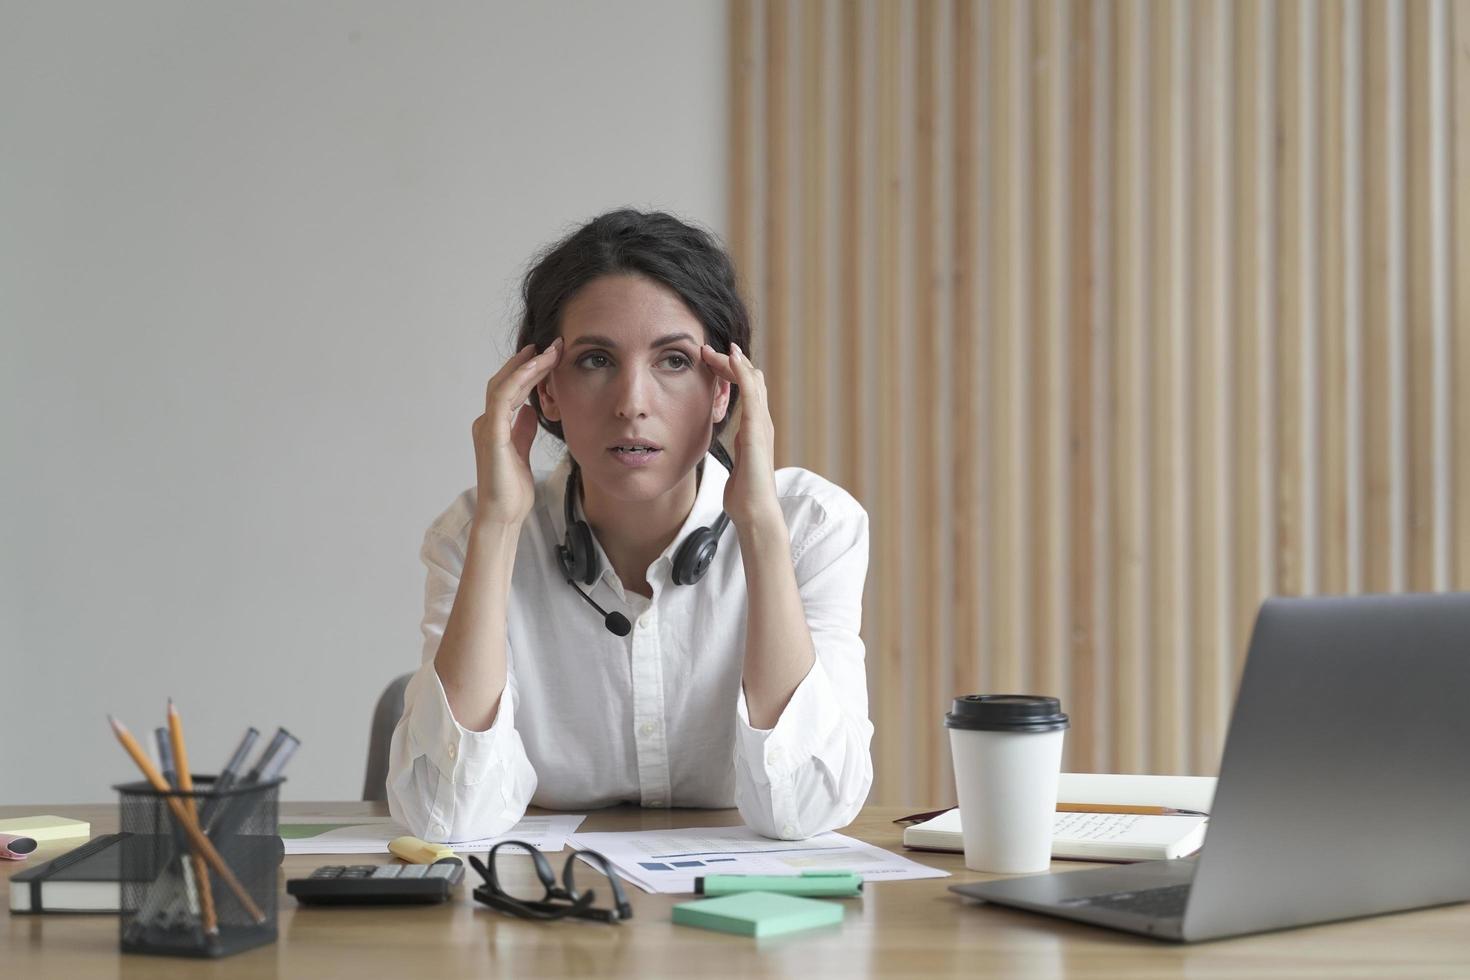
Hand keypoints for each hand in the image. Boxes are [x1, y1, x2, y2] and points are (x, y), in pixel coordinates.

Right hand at [471, 339, 562, 526]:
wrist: (503, 515)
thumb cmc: (512, 490)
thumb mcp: (522, 452)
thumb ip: (523, 430)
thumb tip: (530, 409)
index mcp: (494, 426)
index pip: (510, 389)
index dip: (529, 371)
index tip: (551, 356)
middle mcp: (487, 422)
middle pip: (505, 380)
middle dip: (529, 361)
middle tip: (554, 345)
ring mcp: (487, 427)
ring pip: (503, 384)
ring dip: (527, 365)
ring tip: (549, 351)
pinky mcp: (492, 435)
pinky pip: (503, 399)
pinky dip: (519, 380)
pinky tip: (536, 369)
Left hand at [699, 342, 782, 527]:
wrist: (756, 511)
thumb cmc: (745, 493)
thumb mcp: (737, 462)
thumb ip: (737, 448)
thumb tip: (727, 446)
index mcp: (755, 428)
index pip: (748, 390)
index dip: (731, 373)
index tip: (711, 362)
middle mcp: (762, 422)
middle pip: (751, 379)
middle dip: (730, 362)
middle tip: (708, 350)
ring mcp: (762, 424)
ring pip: (752, 380)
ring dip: (733, 362)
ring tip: (716, 349)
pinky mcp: (757, 429)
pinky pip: (752, 393)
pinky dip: (742, 373)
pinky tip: (731, 359)